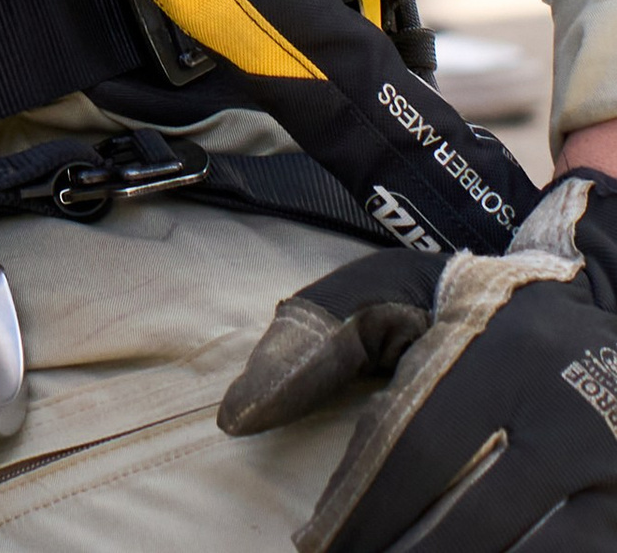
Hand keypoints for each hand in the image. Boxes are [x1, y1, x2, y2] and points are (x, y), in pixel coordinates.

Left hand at [217, 173, 616, 552]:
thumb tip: (238, 416)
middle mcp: (563, 407)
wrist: (607, 308)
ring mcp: (611, 467)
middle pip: (469, 520)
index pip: (414, 446)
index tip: (310, 546)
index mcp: (496, 346)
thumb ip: (317, 333)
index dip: (359, 509)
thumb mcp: (399, 291)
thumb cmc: (476, 311)